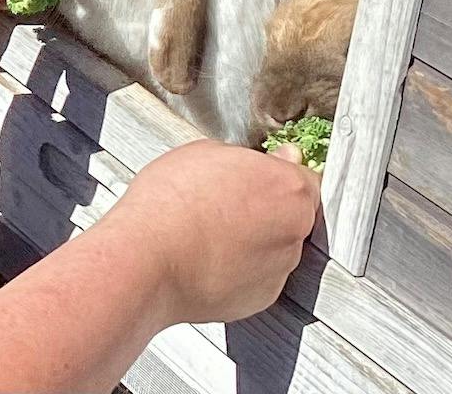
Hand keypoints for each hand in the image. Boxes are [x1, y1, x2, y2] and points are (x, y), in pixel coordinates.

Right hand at [101, 139, 319, 325]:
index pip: (304, 178)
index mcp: (286, 188)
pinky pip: (257, 277)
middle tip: (225, 203)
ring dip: (252, 240)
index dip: (277, 175)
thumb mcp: (202, 153)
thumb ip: (245, 158)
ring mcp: (280, 268)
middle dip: (265, 209)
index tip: (259, 175)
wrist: (147, 258)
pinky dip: (239, 269)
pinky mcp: (261, 298)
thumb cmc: (169, 205)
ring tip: (208, 232)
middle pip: (291, 215)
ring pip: (274, 248)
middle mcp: (293, 230)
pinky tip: (207, 256)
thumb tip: (259, 162)